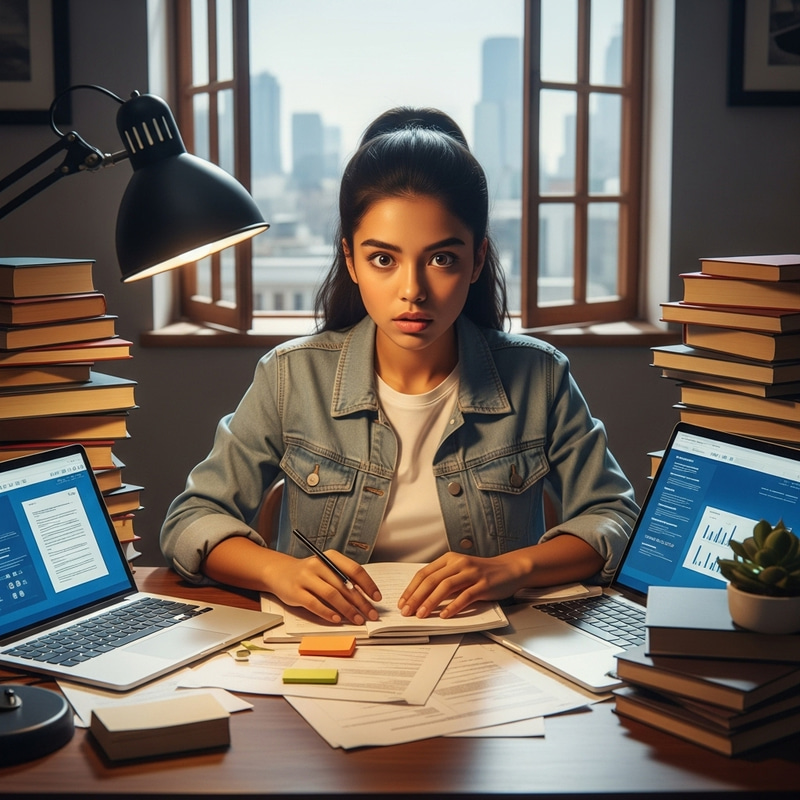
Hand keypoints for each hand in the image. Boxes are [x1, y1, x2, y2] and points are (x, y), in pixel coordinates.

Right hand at [269, 550, 382, 625]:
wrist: (279, 572)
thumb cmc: (309, 573)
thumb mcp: (326, 569)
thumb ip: (343, 579)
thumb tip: (365, 598)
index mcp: (330, 556)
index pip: (354, 569)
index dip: (368, 584)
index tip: (377, 598)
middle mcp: (318, 564)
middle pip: (344, 585)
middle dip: (361, 602)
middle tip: (372, 614)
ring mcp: (305, 577)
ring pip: (331, 594)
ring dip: (347, 609)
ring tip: (358, 619)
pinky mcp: (295, 591)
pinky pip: (314, 604)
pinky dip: (327, 613)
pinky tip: (337, 620)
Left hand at [397, 552, 528, 618]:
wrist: (509, 569)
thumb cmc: (482, 573)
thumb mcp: (459, 571)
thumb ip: (443, 579)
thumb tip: (421, 597)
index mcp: (449, 559)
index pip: (424, 573)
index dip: (411, 588)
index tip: (402, 602)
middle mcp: (459, 563)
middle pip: (432, 580)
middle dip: (416, 597)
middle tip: (407, 611)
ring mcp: (471, 573)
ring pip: (445, 587)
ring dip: (430, 602)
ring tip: (421, 614)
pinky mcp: (483, 584)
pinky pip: (465, 596)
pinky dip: (453, 606)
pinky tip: (445, 615)